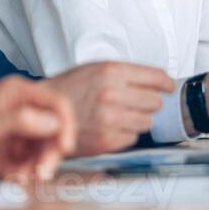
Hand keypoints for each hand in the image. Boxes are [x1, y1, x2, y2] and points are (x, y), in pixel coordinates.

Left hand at [0, 76, 75, 180]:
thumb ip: (20, 121)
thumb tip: (53, 122)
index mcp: (19, 92)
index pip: (58, 104)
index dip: (66, 125)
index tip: (64, 147)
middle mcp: (24, 107)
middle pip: (56, 130)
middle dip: (50, 153)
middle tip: (41, 173)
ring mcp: (23, 129)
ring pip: (48, 149)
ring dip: (38, 166)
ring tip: (21, 177)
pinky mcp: (20, 149)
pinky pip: (35, 162)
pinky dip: (28, 172)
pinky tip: (14, 176)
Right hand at [41, 61, 176, 155]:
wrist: (41, 113)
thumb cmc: (68, 90)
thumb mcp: (94, 69)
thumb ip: (124, 74)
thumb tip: (159, 82)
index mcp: (110, 71)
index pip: (157, 78)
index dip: (166, 84)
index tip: (168, 87)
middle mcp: (111, 94)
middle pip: (155, 102)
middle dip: (149, 103)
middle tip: (136, 103)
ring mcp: (109, 119)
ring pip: (147, 121)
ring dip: (138, 119)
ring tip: (120, 116)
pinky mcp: (106, 140)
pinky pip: (133, 137)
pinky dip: (125, 134)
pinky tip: (110, 128)